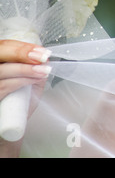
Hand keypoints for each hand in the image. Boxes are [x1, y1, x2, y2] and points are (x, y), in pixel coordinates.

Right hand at [0, 39, 50, 156]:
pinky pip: (3, 85)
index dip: (22, 47)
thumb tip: (46, 60)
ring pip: (2, 71)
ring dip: (26, 69)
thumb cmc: (16, 106)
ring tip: (44, 70)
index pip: (4, 47)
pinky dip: (20, 81)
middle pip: (1, 52)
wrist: (7, 130)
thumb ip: (34, 74)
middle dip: (22, 53)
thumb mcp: (28, 87)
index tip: (41, 50)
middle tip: (42, 57)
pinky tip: (34, 79)